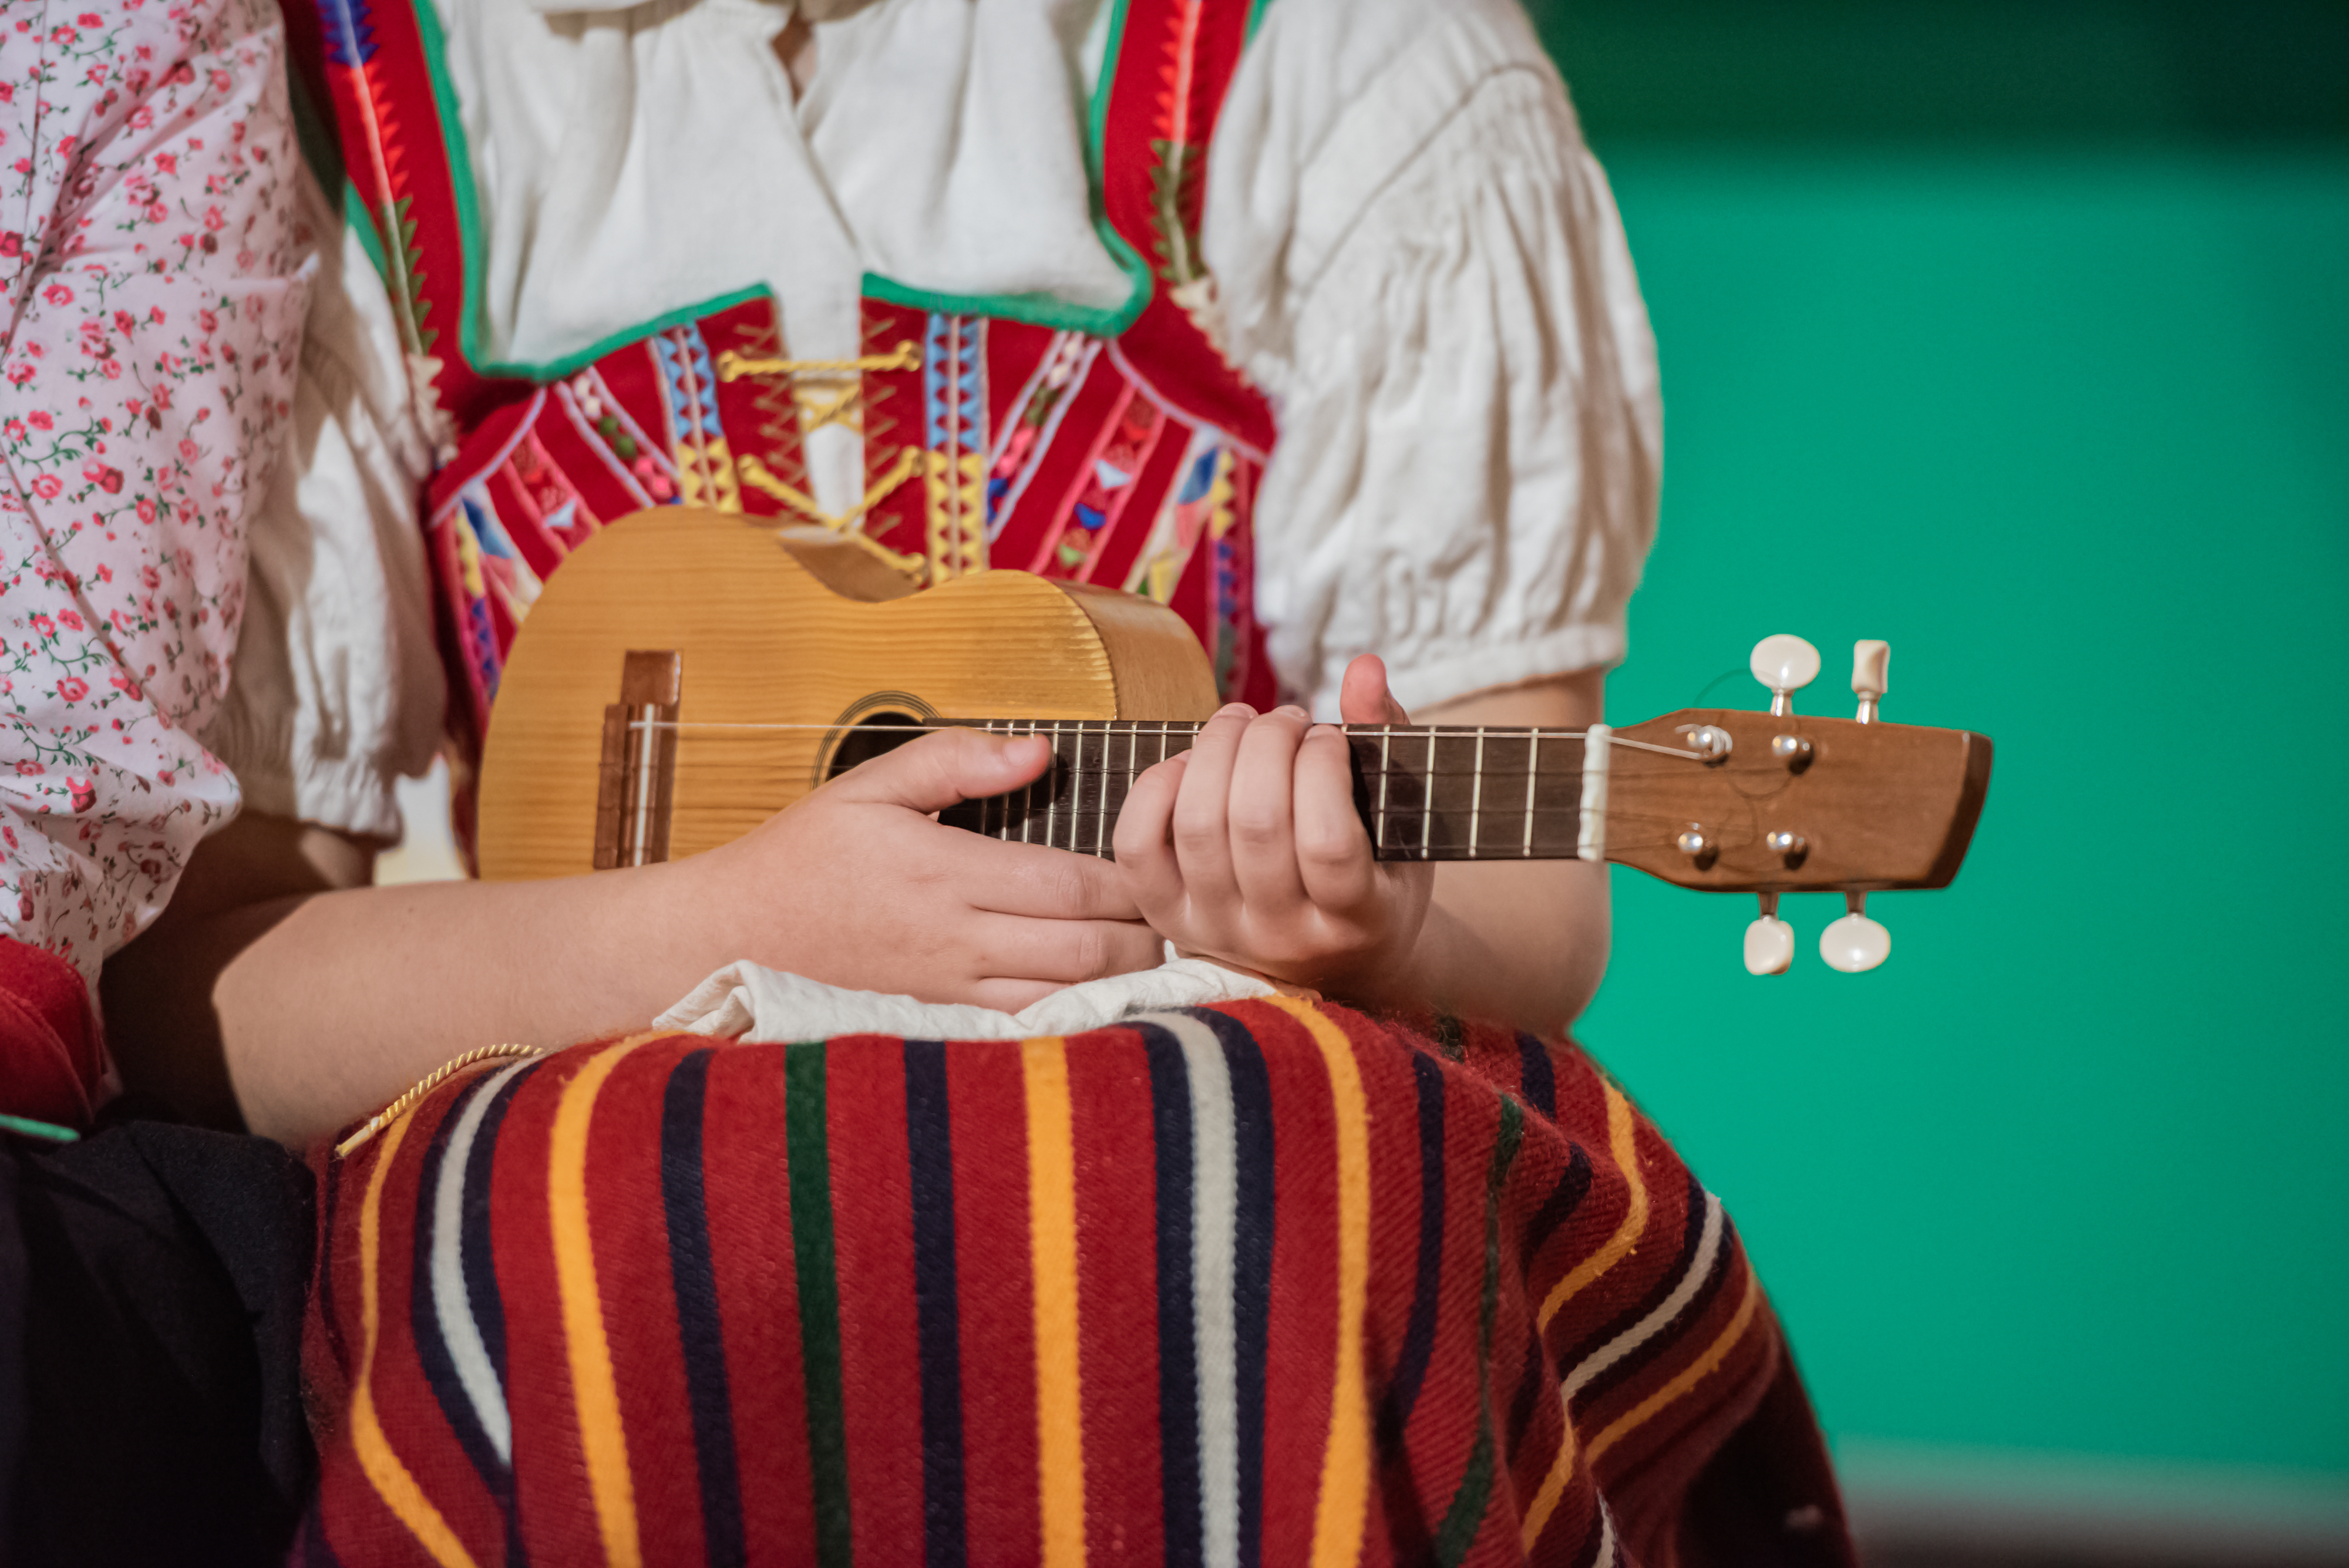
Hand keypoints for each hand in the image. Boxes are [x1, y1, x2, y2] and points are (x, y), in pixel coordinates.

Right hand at [701, 727, 1160, 1010]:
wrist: (735, 934)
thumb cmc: (805, 855)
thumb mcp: (870, 784)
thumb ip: (957, 761)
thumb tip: (1039, 752)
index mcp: (944, 871)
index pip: (1068, 883)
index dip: (1129, 880)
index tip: (1158, 861)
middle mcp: (954, 938)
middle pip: (1083, 949)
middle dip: (1142, 934)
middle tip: (1174, 910)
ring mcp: (950, 986)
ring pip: (1064, 996)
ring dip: (1119, 978)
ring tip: (1151, 949)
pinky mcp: (943, 1015)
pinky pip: (1026, 1022)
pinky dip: (1075, 1010)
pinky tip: (1103, 994)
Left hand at [1112, 655, 1433, 997]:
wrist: (1334, 959)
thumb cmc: (1377, 874)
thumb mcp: (1402, 818)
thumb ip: (1385, 738)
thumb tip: (1363, 666)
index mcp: (1356, 917)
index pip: (1327, 841)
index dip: (1323, 768)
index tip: (1330, 737)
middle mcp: (1280, 934)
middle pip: (1256, 823)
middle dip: (1270, 742)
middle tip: (1289, 719)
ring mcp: (1217, 930)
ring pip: (1198, 826)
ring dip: (1218, 749)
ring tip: (1245, 724)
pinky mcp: (1169, 918)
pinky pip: (1137, 847)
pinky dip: (1156, 787)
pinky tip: (1193, 761)